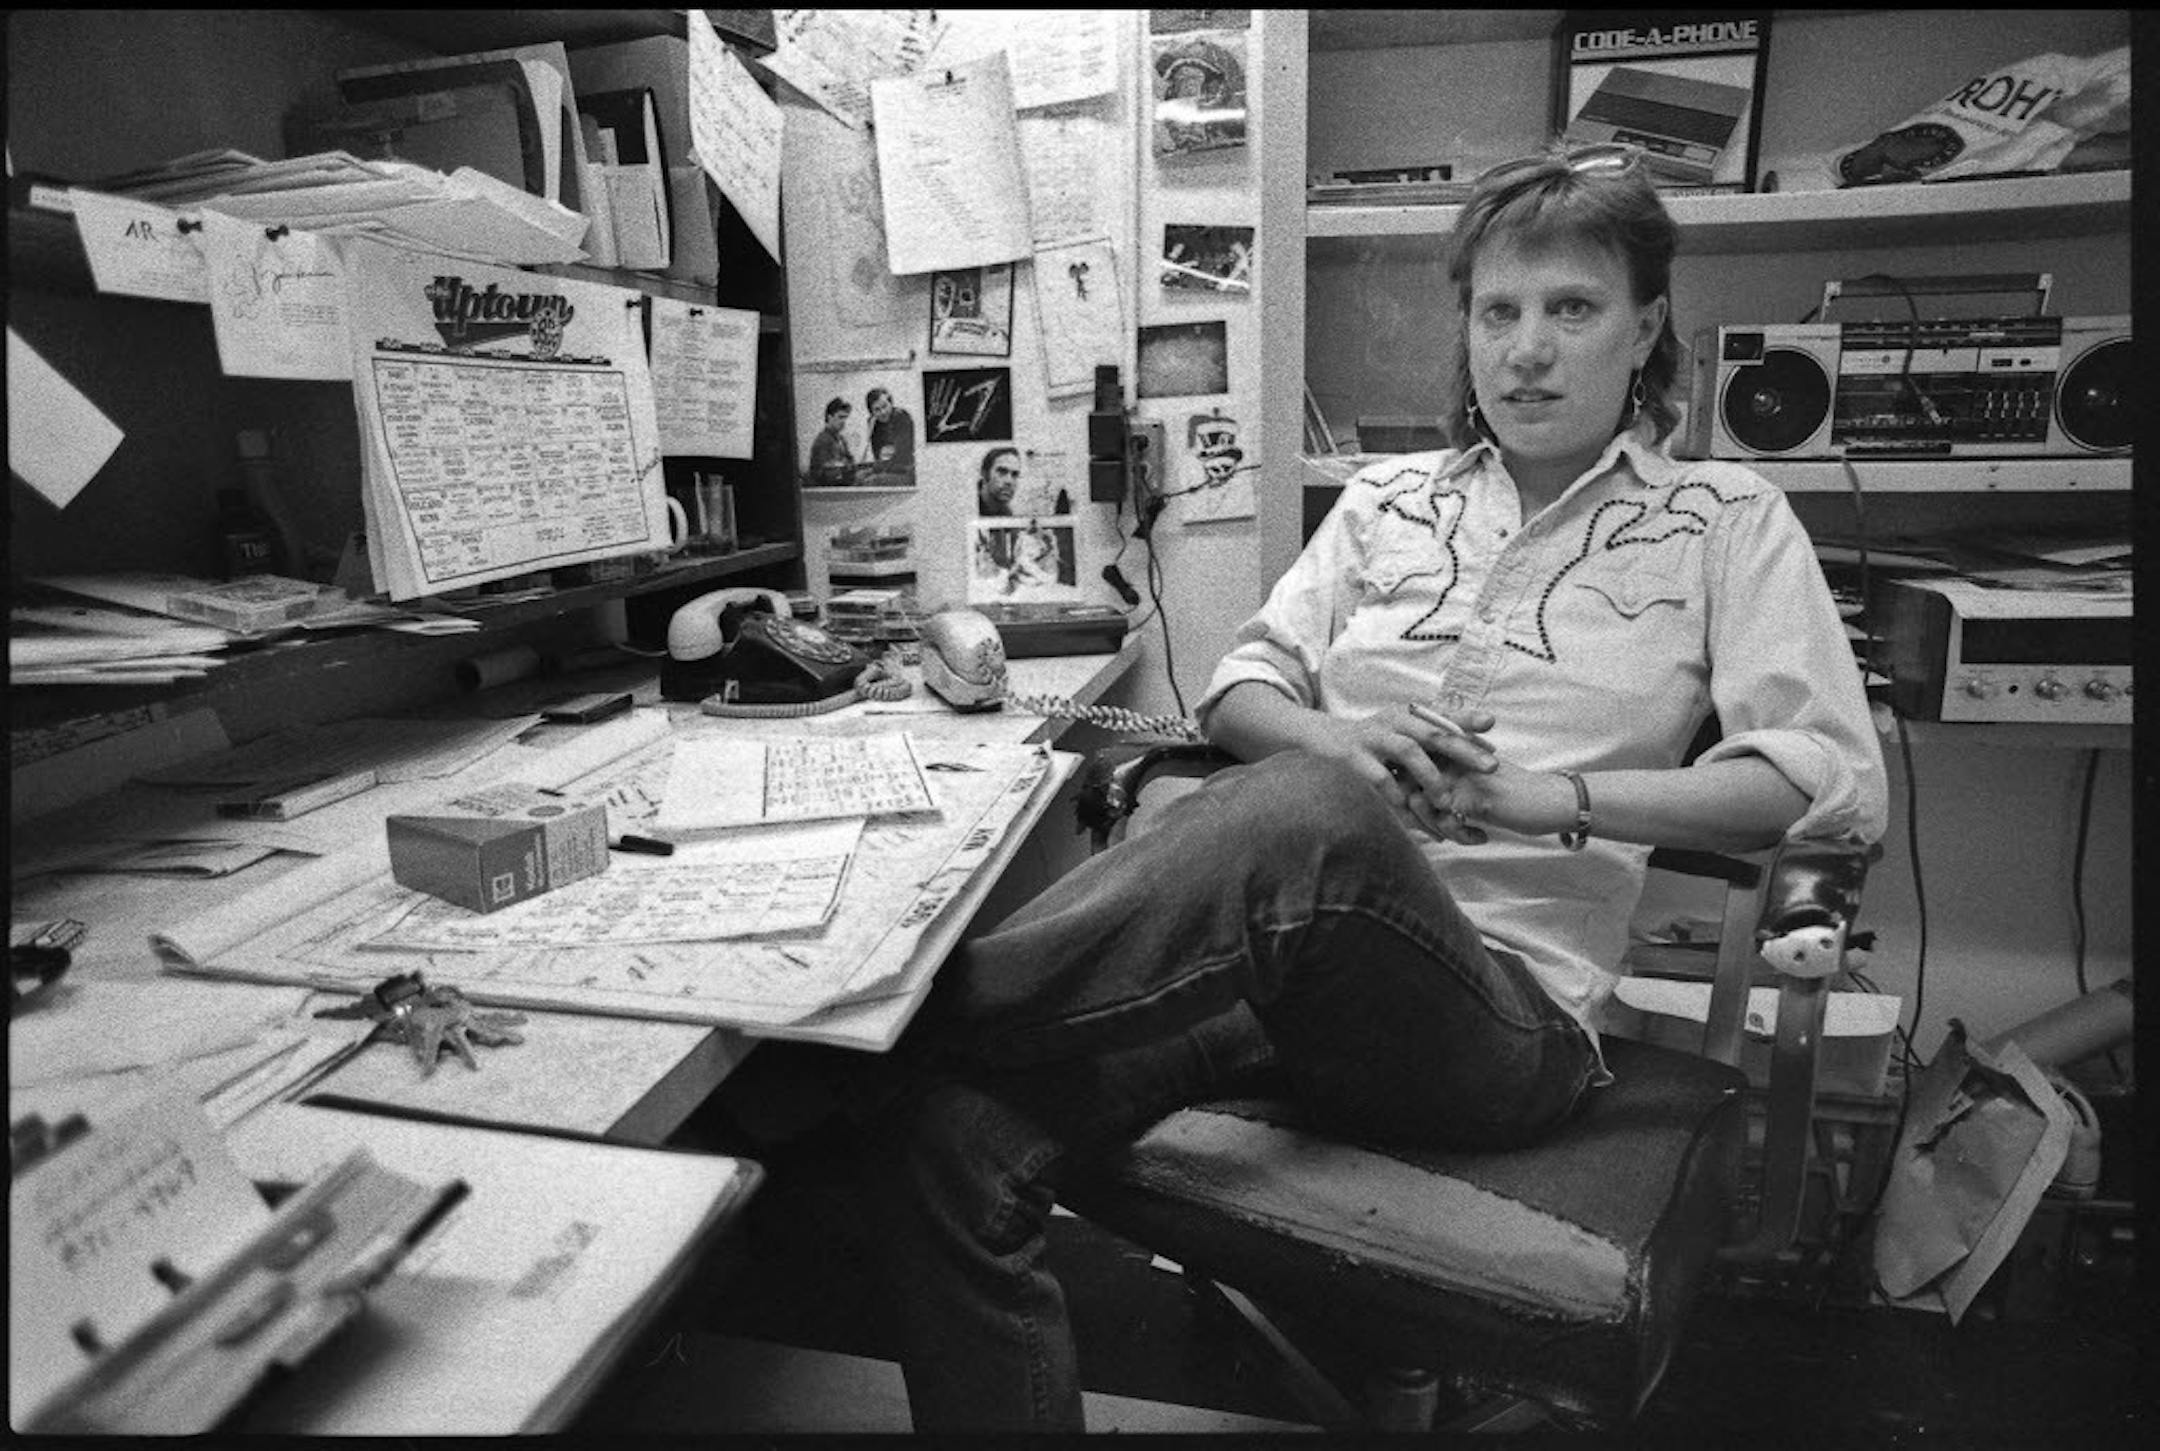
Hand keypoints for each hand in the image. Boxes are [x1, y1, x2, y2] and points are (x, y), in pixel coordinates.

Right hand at [1300, 704, 1497, 844]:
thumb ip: (1433, 733)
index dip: (1468, 721)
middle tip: (1492, 767)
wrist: (1321, 740)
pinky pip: (1378, 776)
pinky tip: (1408, 808)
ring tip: (1446, 800)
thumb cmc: (1371, 742)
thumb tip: (1480, 732)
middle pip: (1434, 732)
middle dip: (1464, 749)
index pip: (1443, 716)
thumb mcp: (1400, 732)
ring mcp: (1372, 737)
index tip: (1493, 730)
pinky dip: (1394, 792)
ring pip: (1408, 751)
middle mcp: (1393, 721)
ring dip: (1430, 775)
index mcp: (1407, 714)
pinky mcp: (1353, 756)